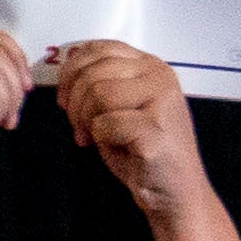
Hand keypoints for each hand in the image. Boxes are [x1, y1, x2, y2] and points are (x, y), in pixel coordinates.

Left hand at [55, 39, 204, 213]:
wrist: (174, 191)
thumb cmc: (143, 150)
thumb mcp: (122, 104)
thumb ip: (103, 80)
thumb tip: (68, 68)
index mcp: (151, 66)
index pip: (100, 48)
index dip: (72, 71)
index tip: (66, 99)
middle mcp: (160, 77)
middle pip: (95, 72)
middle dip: (75, 102)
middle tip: (78, 126)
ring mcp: (162, 102)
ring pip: (98, 94)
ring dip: (85, 120)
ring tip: (90, 138)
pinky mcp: (156, 129)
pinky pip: (106, 124)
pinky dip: (100, 139)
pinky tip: (112, 148)